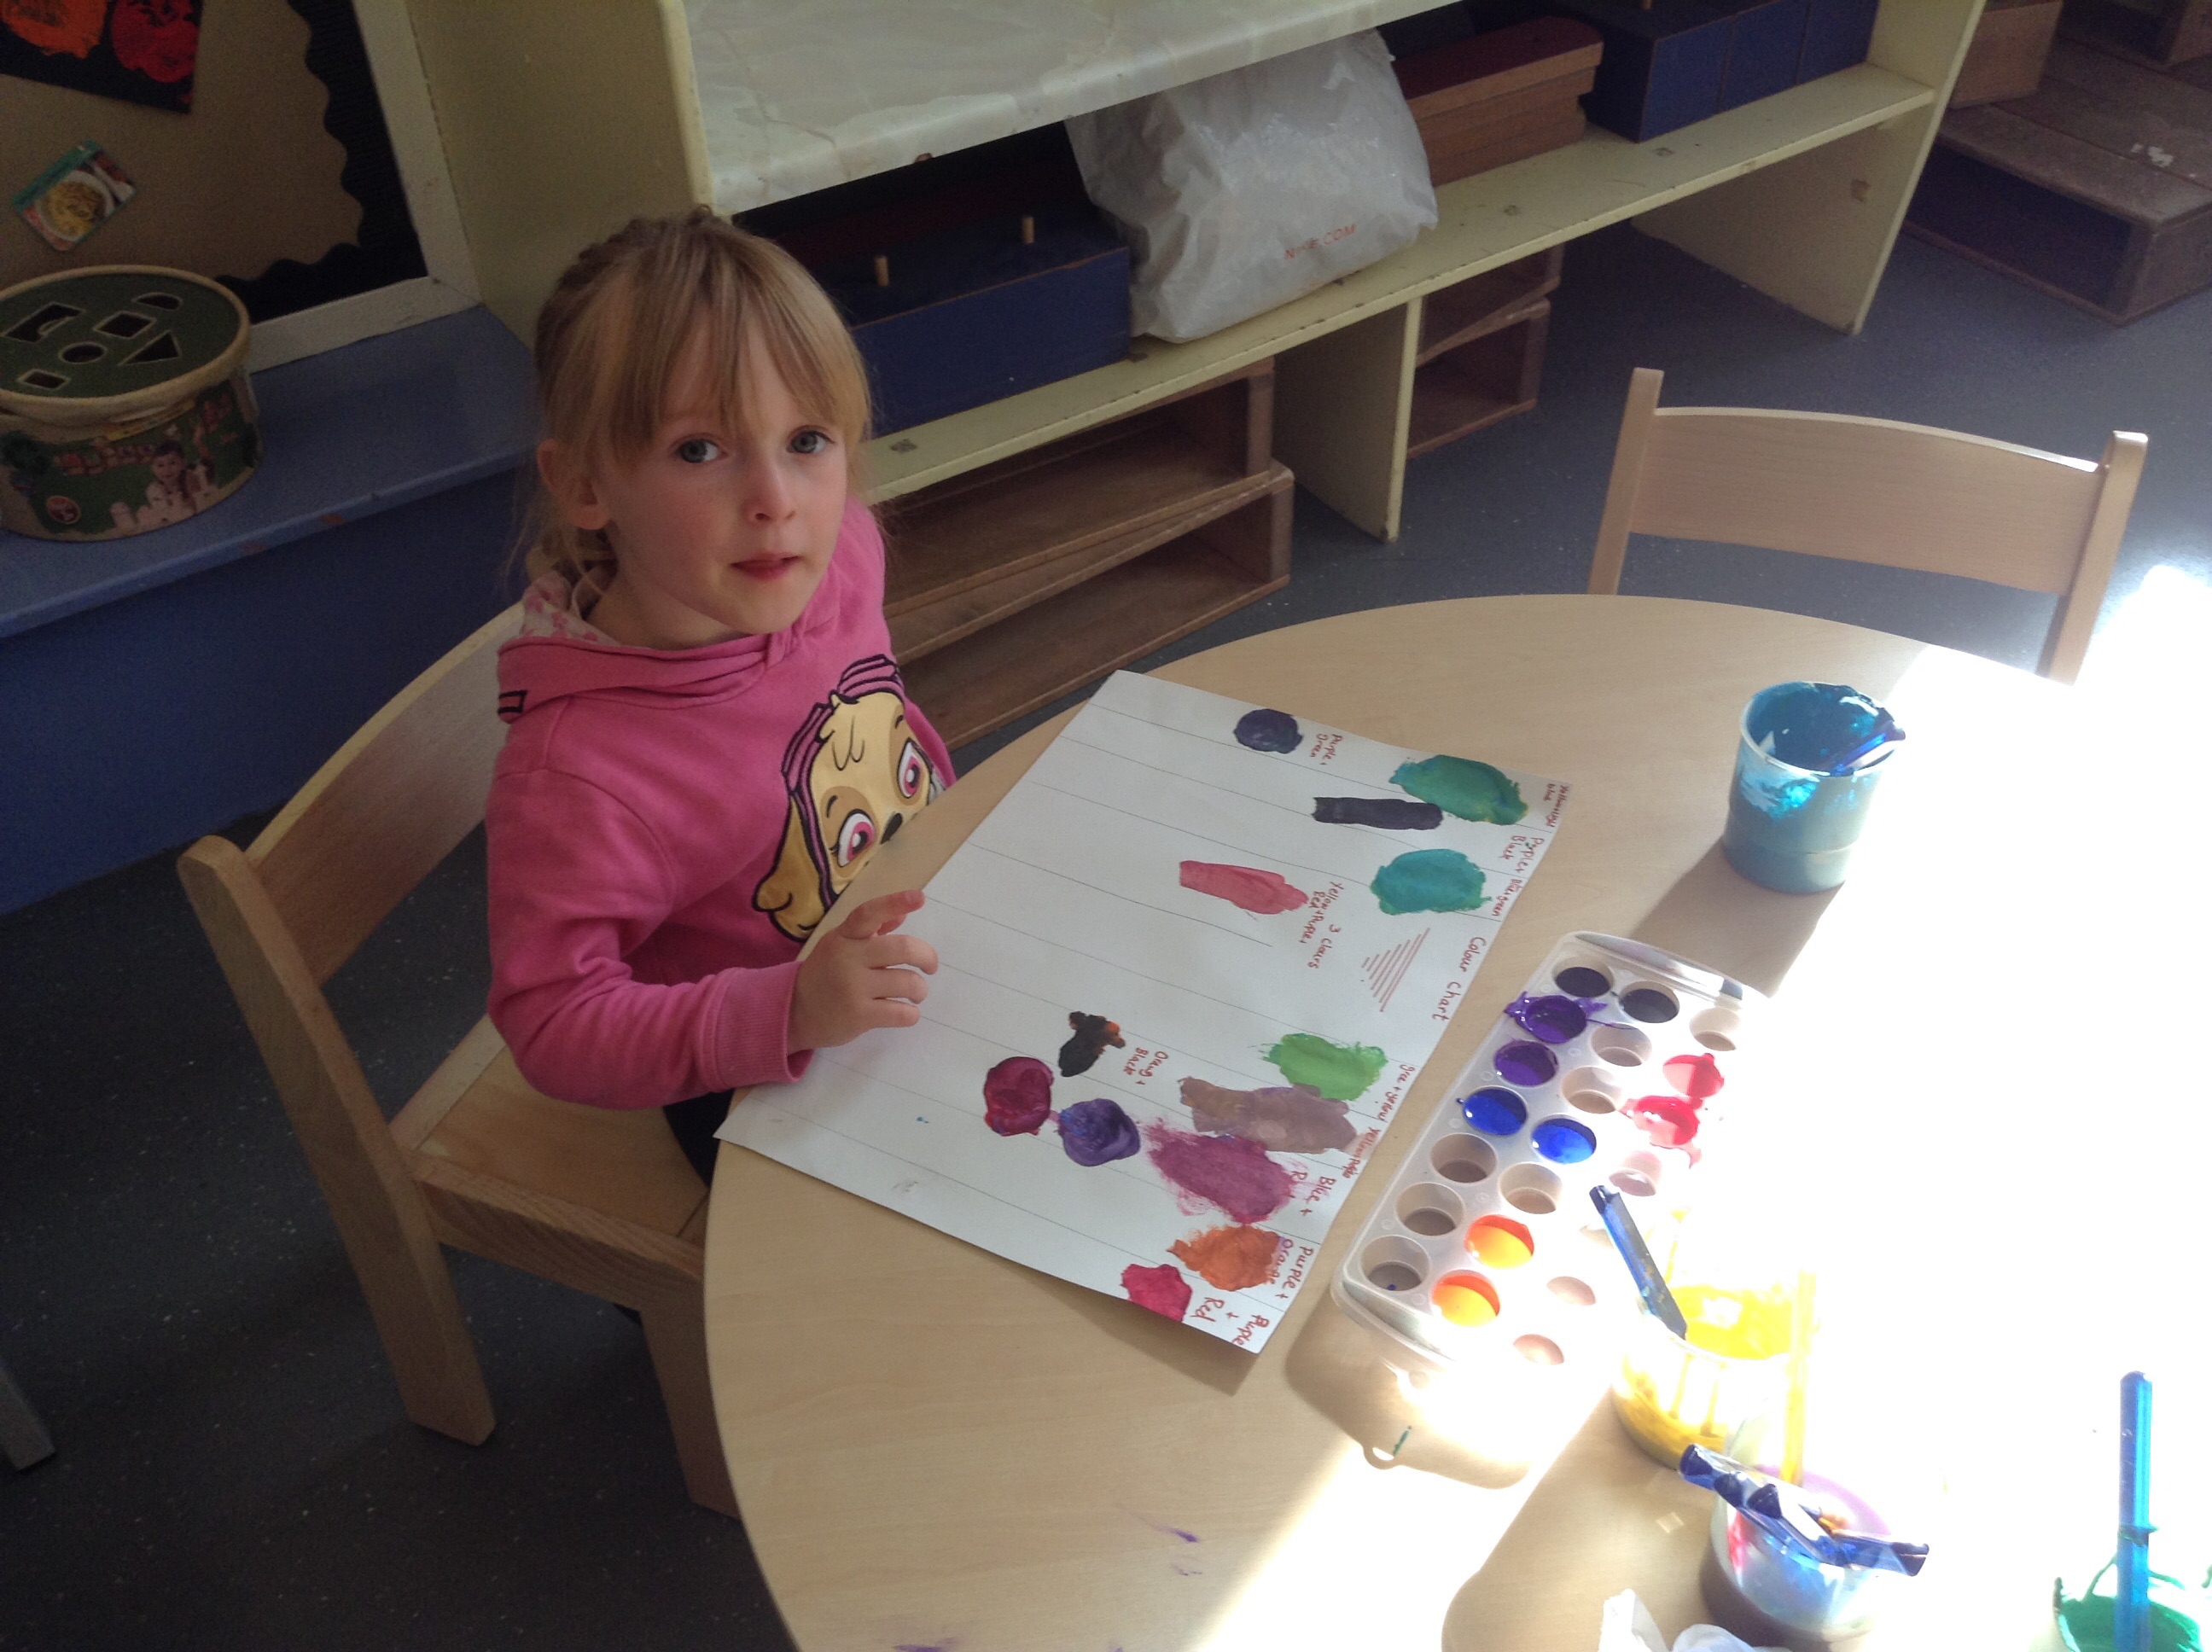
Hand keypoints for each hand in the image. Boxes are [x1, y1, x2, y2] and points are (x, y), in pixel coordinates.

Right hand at [787, 889, 937, 1052]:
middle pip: (903, 949)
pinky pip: (902, 1013)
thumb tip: (902, 913)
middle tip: (930, 967)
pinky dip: (911, 1014)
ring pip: (907, 983)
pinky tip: (905, 1012)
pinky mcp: (859, 1016)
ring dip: (920, 990)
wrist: (794, 1012)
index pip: (869, 914)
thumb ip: (872, 930)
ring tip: (915, 994)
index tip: (920, 898)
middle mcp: (848, 958)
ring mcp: (853, 988)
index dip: (895, 903)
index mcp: (844, 937)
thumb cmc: (825, 975)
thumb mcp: (841, 946)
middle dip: (927, 957)